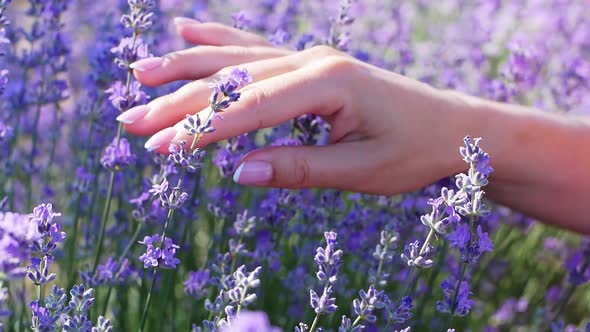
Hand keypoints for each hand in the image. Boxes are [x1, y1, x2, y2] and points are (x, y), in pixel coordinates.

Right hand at [119, 18, 472, 194]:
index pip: (250, 107)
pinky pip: (256, 49)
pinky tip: (187, 29)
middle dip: (179, 101)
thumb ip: (300, 169)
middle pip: (233, 79)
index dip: (202, 129)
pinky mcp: (311, 64)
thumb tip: (238, 172)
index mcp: (327, 83)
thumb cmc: (415, 151)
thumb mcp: (361, 171)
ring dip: (186, 67)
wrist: (453, 128)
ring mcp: (310, 57)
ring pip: (237, 59)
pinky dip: (219, 40)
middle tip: (130, 121)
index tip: (160, 146)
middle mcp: (313, 61)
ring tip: (140, 73)